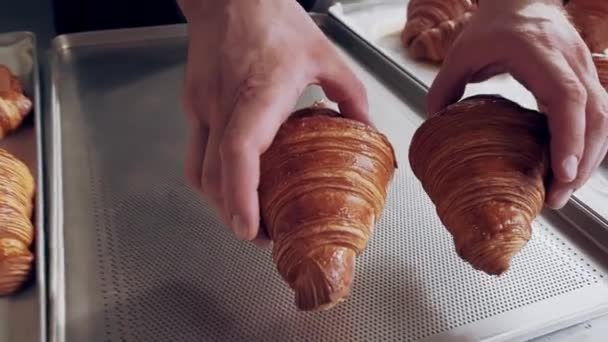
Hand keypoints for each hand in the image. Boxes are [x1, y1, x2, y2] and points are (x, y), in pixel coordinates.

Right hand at [178, 0, 368, 242]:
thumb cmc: (272, 19)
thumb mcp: (324, 55)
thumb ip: (350, 94)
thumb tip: (364, 129)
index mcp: (259, 93)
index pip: (239, 150)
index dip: (241, 194)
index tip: (248, 227)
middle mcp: (223, 104)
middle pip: (213, 176)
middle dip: (233, 215)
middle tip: (259, 235)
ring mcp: (202, 106)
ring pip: (197, 171)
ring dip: (218, 202)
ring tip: (244, 216)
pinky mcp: (193, 104)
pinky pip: (194, 153)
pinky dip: (211, 178)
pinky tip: (231, 182)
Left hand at [427, 0, 607, 208]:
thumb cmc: (495, 22)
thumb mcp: (460, 53)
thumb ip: (444, 89)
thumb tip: (434, 125)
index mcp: (539, 52)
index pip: (565, 96)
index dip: (568, 136)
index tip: (561, 170)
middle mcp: (570, 60)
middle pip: (594, 116)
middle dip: (581, 161)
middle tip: (558, 196)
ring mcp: (584, 68)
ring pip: (604, 119)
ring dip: (588, 159)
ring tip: (562, 191)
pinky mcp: (585, 78)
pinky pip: (597, 116)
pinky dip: (586, 145)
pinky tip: (568, 167)